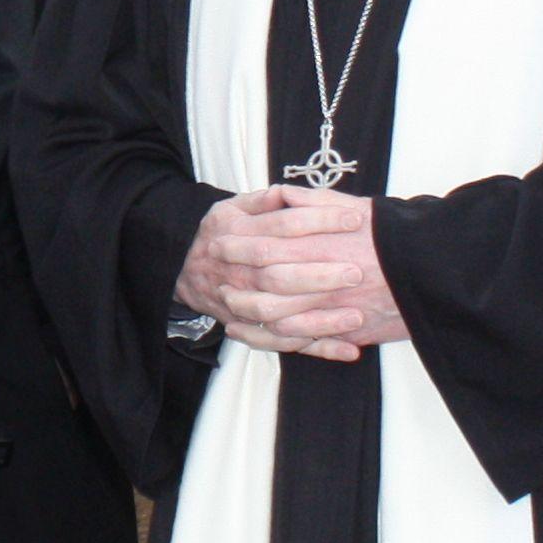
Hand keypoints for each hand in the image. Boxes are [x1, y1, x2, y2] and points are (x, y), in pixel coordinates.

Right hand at [177, 186, 407, 360]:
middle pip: (281, 276)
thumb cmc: (217, 237)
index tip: (353, 219)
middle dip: (320, 276)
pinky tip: (349, 349)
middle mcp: (241, 273)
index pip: (283, 226)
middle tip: (356, 272)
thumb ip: (260, 201)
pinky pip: (287, 344)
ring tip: (357, 315)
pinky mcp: (254, 329)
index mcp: (238, 236)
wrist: (185, 273)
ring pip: (282, 317)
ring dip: (320, 320)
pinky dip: (318, 349)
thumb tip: (287, 193)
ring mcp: (245, 305)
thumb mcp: (230, 208)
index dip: (319, 221)